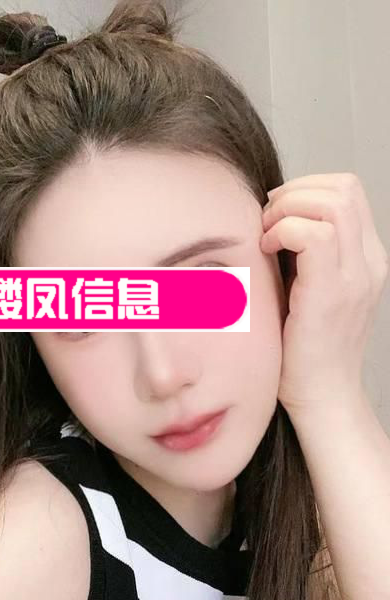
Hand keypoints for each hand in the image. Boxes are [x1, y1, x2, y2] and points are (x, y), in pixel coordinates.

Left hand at [260, 173, 387, 416]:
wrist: (322, 397)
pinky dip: (283, 231)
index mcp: (366, 258)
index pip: (347, 190)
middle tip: (265, 222)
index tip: (273, 215)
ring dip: (286, 210)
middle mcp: (369, 262)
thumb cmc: (303, 346)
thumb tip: (267, 219)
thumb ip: (302, 254)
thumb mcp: (309, 289)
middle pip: (343, 187)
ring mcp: (356, 276)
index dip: (305, 188)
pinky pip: (316, 235)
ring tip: (265, 238)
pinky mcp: (333, 293)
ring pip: (333, 203)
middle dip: (294, 192)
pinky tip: (265, 251)